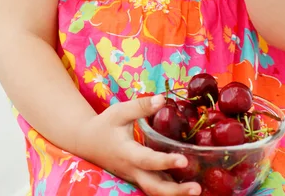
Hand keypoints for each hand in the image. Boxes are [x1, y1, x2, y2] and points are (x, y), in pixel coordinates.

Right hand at [76, 95, 200, 195]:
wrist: (87, 141)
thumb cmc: (105, 124)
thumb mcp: (120, 111)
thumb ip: (141, 106)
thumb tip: (163, 99)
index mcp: (126, 152)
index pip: (147, 160)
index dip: (165, 162)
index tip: (183, 160)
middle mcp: (131, 170)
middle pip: (153, 187)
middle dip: (175, 192)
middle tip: (197, 189)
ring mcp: (135, 177)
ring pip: (155, 191)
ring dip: (175, 193)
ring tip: (197, 190)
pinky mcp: (139, 177)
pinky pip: (155, 186)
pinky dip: (171, 189)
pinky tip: (187, 185)